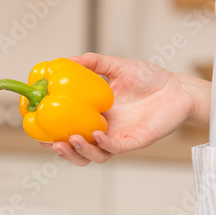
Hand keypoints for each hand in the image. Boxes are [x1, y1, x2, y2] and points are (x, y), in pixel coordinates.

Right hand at [44, 53, 207, 165]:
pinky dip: (103, 144)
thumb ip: (92, 62)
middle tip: (49, 142)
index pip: (69, 128)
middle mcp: (104, 130)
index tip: (37, 127)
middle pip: (78, 149)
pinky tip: (96, 134)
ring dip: (79, 151)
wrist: (178, 89)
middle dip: (62, 151)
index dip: (52, 132)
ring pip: (94, 155)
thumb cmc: (150, 79)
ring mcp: (118, 138)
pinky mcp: (134, 142)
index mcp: (96, 115)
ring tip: (69, 139)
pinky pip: (115, 148)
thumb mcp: (116, 66)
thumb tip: (65, 59)